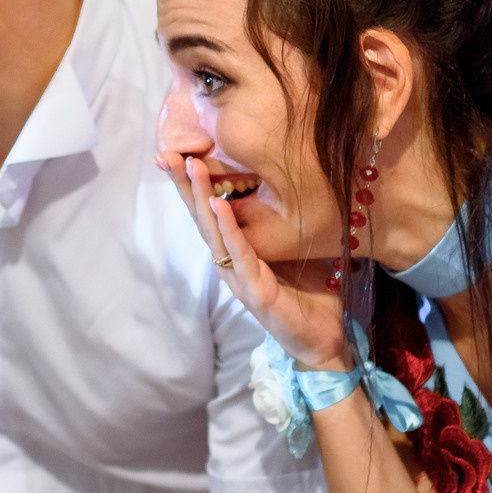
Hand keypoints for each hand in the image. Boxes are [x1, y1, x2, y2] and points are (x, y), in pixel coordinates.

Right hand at [158, 149, 351, 370]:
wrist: (324, 340)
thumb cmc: (311, 295)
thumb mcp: (295, 249)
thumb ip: (282, 224)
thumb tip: (290, 181)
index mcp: (237, 252)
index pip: (210, 213)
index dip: (193, 185)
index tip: (178, 153)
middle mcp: (230, 264)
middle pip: (201, 218)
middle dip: (184, 184)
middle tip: (167, 153)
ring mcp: (239, 278)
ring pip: (213, 232)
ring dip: (200, 197)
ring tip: (191, 167)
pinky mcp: (254, 291)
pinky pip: (239, 254)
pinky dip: (228, 228)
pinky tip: (219, 204)